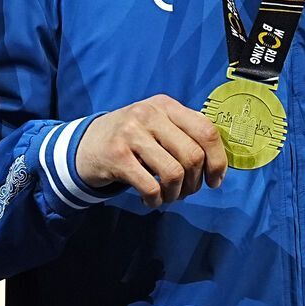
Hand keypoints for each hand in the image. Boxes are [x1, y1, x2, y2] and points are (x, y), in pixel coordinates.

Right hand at [75, 95, 227, 207]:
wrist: (86, 144)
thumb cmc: (132, 138)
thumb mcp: (158, 123)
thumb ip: (185, 133)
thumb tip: (218, 162)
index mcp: (166, 105)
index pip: (206, 131)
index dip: (218, 160)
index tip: (214, 180)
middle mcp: (150, 114)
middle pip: (193, 155)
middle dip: (195, 182)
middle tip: (186, 192)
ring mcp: (131, 133)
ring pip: (174, 173)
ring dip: (176, 194)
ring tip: (168, 196)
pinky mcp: (117, 156)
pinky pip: (150, 186)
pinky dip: (156, 200)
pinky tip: (151, 200)